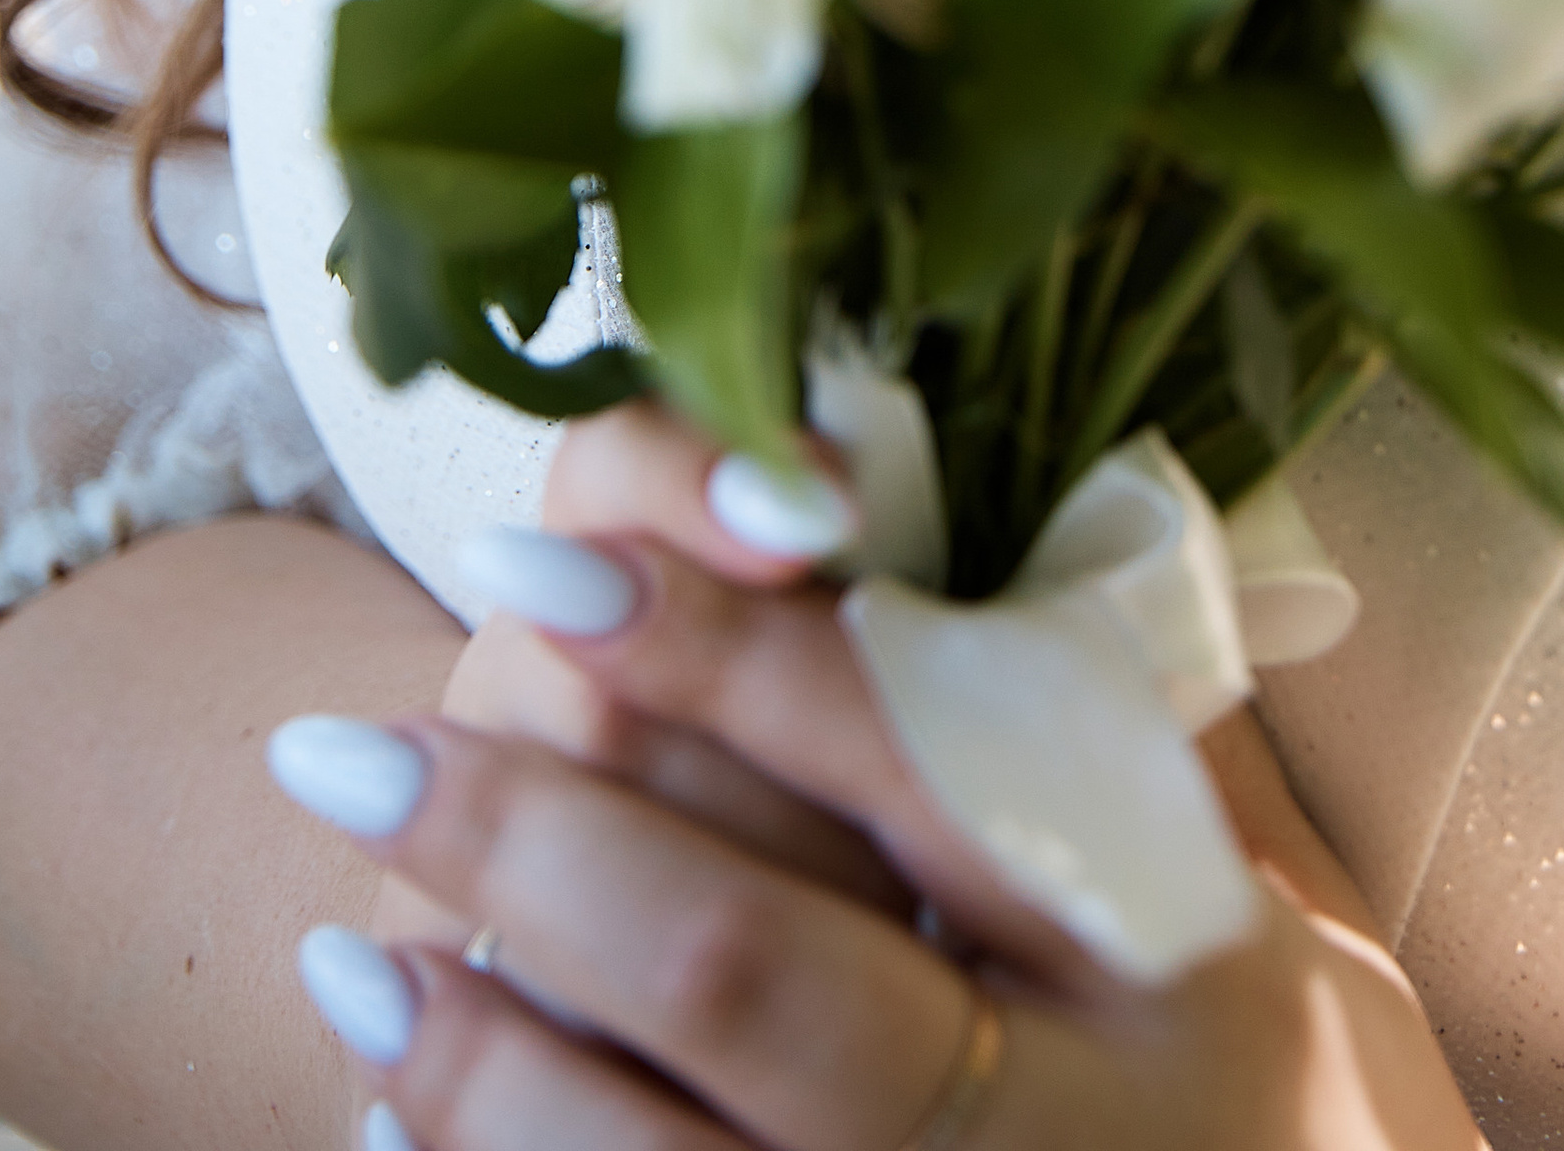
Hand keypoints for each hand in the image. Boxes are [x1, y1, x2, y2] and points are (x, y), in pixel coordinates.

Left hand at [274, 405, 1480, 1149]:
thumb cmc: (1189, 1018)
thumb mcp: (1206, 859)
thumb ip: (1053, 701)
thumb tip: (807, 477)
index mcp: (1167, 942)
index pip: (908, 754)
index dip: (722, 646)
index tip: (542, 560)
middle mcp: (1061, 1121)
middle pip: (754, 971)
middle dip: (540, 847)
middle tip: (359, 751)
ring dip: (476, 1052)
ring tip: (356, 943)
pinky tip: (401, 1097)